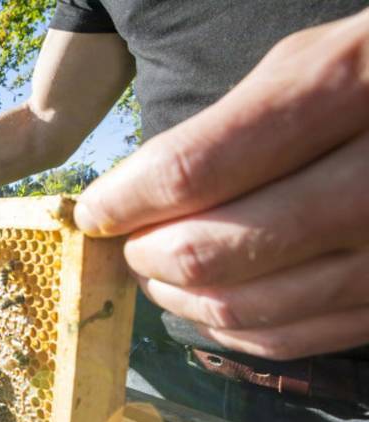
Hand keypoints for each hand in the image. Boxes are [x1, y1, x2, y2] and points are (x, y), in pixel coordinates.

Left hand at [74, 9, 368, 359]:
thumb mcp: (305, 65)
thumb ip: (217, 128)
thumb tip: (130, 196)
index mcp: (341, 95)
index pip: (192, 171)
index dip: (124, 201)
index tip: (95, 210)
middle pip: (207, 255)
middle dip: (145, 255)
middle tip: (131, 240)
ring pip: (238, 308)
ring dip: (176, 295)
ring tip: (161, 268)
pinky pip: (283, 340)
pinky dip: (226, 326)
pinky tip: (210, 298)